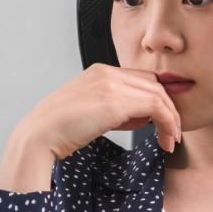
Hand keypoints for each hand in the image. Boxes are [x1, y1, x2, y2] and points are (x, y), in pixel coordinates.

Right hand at [0, 65, 182, 191]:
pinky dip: (167, 122)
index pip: (142, 78)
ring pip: (158, 93)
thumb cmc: (59, 131)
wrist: (38, 136)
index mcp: (99, 72)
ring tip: (171, 140)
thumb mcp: (93, 115)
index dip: (160, 98)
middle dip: (170, 108)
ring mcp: (110, 84)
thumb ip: (118, 111)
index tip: (167, 120)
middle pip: (154, 83)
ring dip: (171, 118)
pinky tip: (165, 139)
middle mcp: (106, 72)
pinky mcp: (113, 101)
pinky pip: (155, 106)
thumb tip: (145, 117)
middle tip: (173, 132)